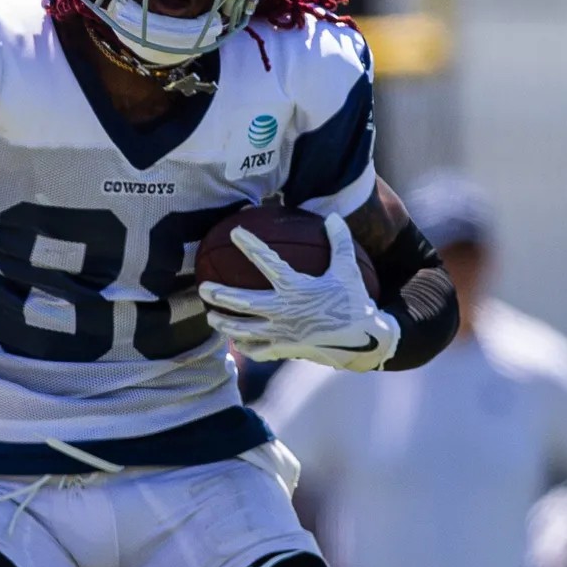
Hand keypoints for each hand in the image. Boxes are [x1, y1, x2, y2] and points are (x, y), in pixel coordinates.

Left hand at [198, 211, 398, 372]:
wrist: (363, 342)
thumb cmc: (354, 303)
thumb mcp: (348, 271)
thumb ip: (340, 243)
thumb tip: (333, 216)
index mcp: (297, 289)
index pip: (268, 262)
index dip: (251, 246)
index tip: (235, 233)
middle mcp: (284, 311)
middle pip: (244, 303)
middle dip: (220, 295)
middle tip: (202, 288)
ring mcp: (282, 333)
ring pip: (244, 330)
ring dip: (224, 324)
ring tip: (209, 318)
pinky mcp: (284, 350)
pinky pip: (258, 350)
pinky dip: (245, 346)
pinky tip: (236, 341)